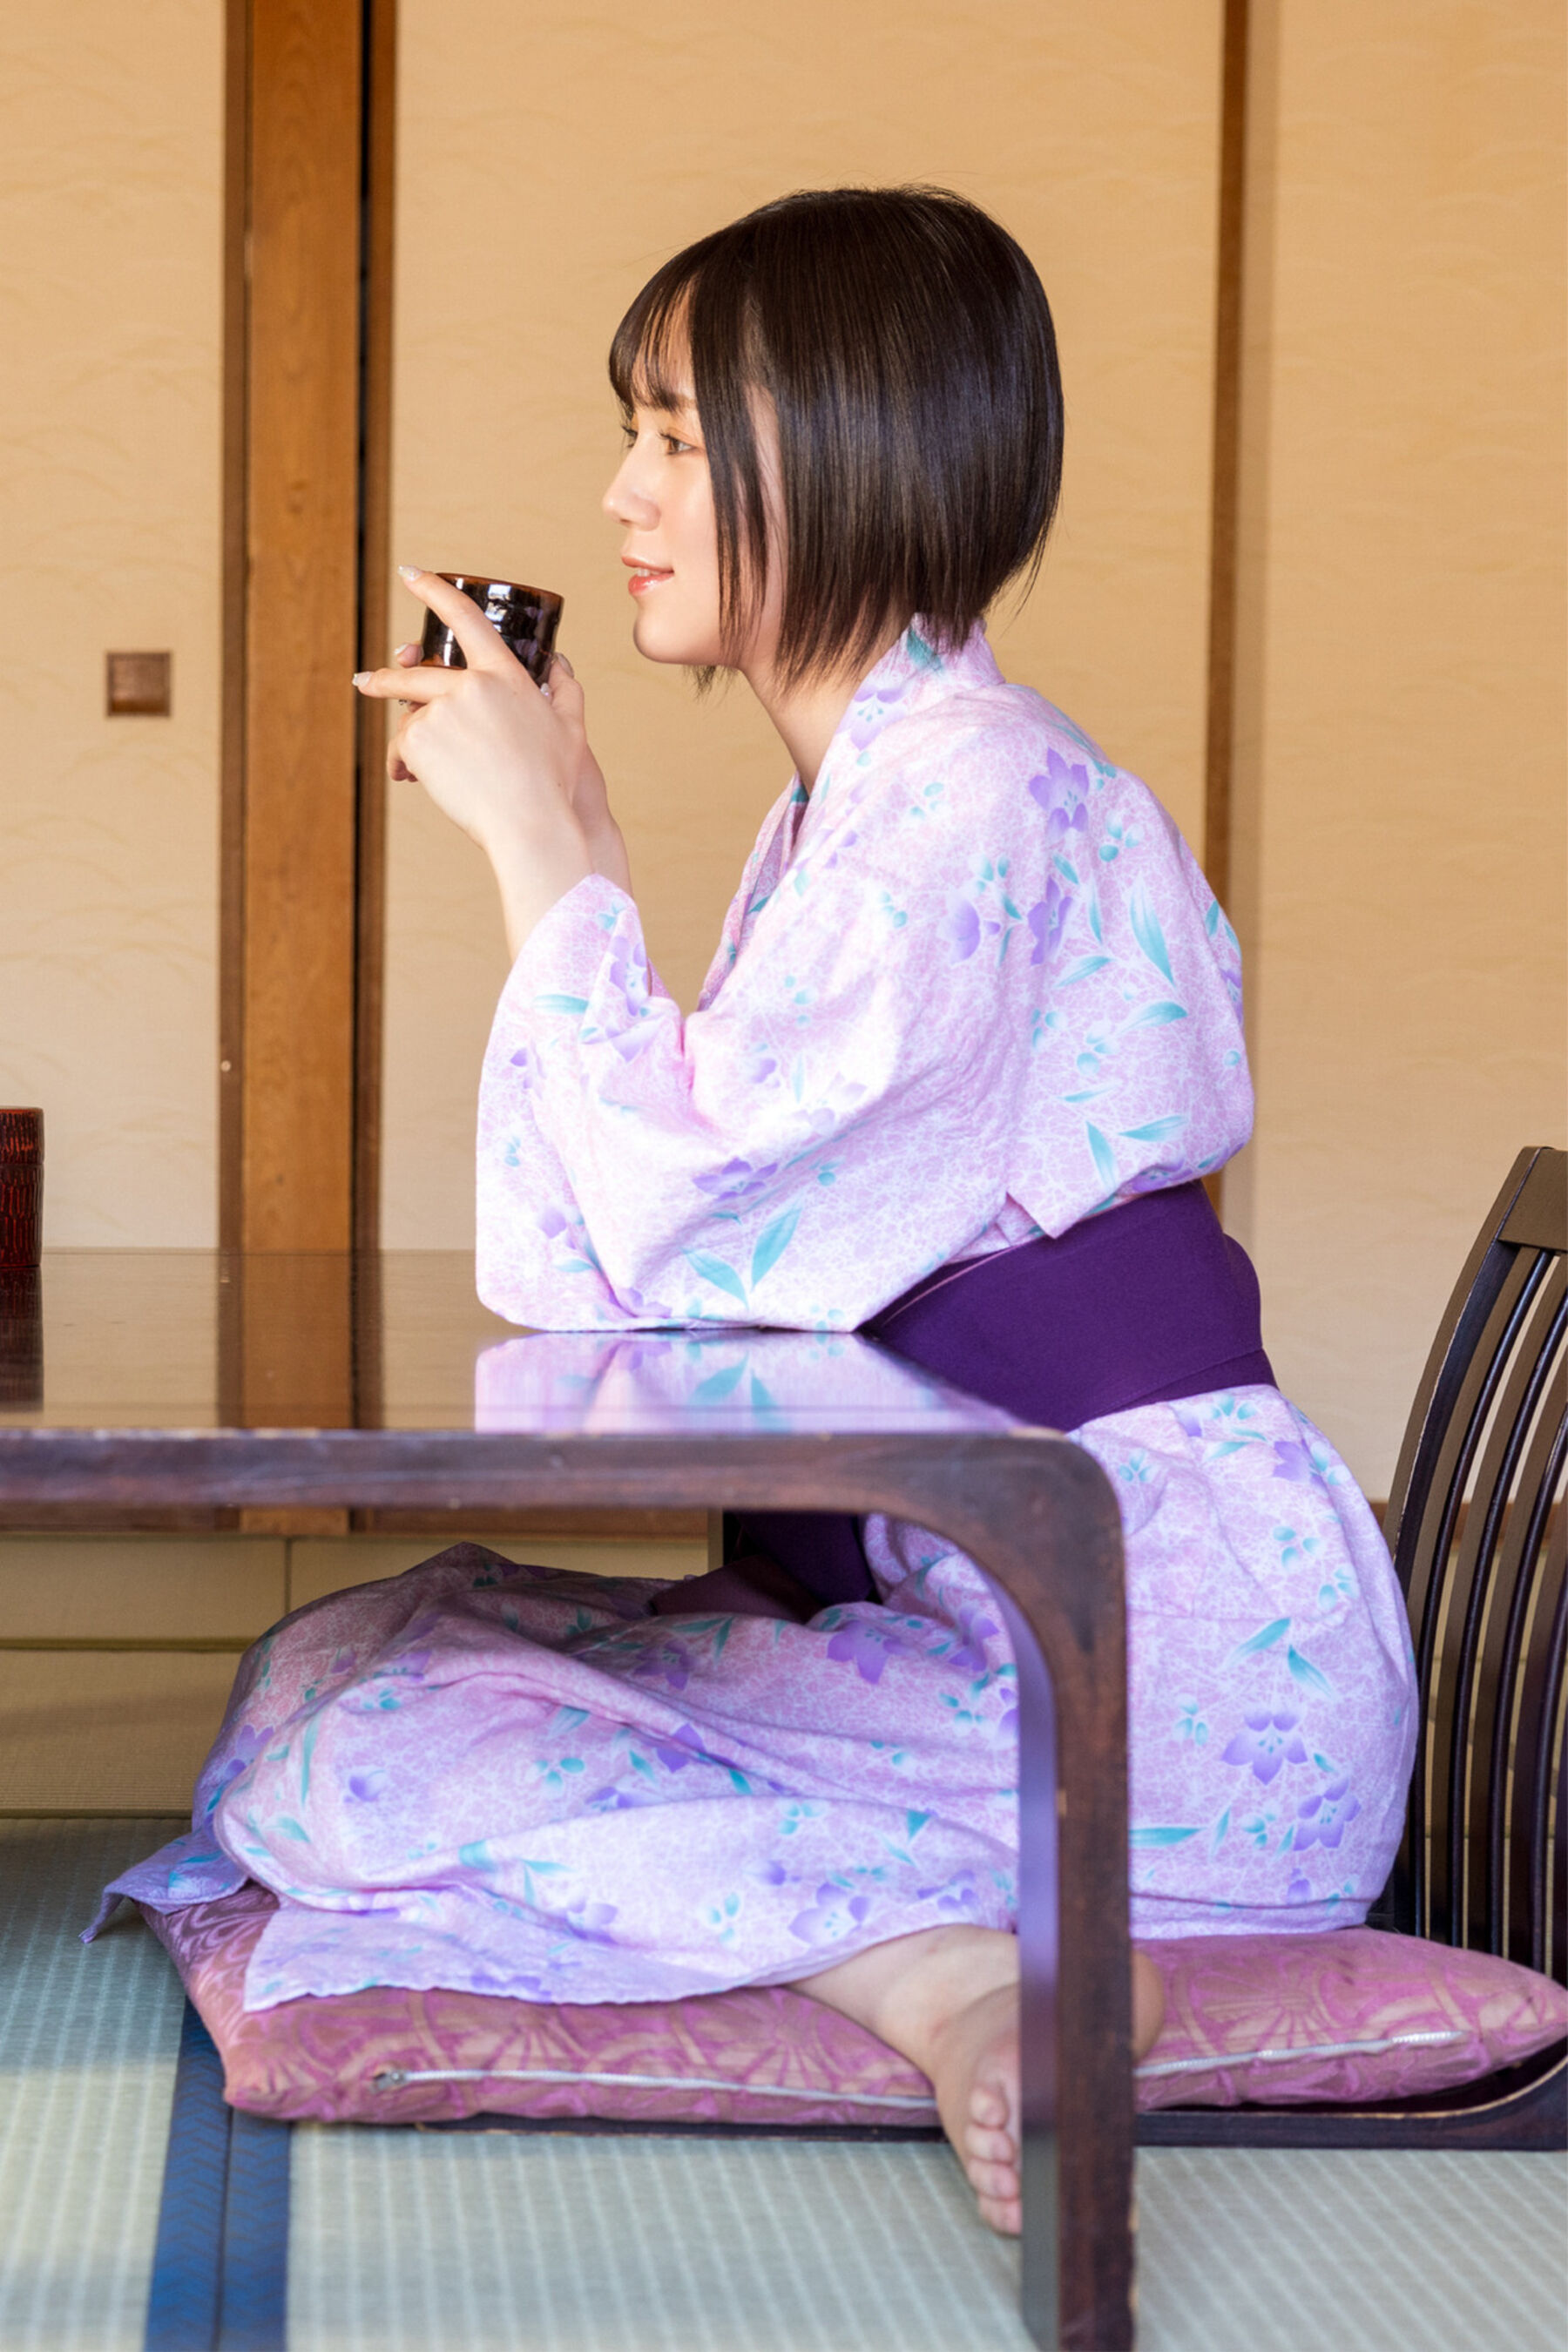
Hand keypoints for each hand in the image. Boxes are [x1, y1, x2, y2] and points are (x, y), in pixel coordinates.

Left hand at [355, 570, 628, 949]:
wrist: (530, 824)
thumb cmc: (555, 783)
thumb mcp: (571, 730)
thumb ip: (564, 690)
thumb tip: (559, 664)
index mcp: (505, 676)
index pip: (464, 619)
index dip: (434, 590)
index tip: (410, 574)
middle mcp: (470, 685)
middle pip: (413, 673)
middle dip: (386, 678)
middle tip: (367, 683)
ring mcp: (442, 710)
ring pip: (410, 719)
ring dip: (407, 743)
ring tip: (411, 770)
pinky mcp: (419, 739)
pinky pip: (401, 746)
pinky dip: (401, 763)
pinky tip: (412, 781)